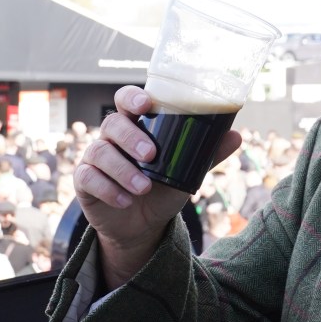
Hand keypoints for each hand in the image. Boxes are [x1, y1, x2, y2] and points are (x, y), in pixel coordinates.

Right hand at [74, 85, 241, 287]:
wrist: (143, 224)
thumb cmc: (164, 186)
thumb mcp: (188, 171)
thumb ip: (207, 153)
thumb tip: (236, 136)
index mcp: (137, 126)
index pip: (126, 100)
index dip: (132, 97)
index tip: (146, 105)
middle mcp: (113, 137)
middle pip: (112, 124)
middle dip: (131, 137)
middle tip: (151, 154)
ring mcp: (95, 158)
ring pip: (99, 152)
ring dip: (122, 169)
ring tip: (143, 187)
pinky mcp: (84, 182)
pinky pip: (87, 178)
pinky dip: (109, 189)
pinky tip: (126, 200)